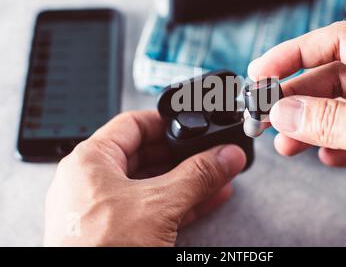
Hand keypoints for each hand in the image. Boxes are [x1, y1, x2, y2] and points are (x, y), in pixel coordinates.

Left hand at [44, 111, 245, 245]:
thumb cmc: (99, 252)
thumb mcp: (158, 205)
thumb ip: (197, 176)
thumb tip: (225, 156)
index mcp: (90, 162)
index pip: (132, 125)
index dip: (164, 121)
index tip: (191, 124)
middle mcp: (94, 182)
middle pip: (147, 155)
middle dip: (184, 156)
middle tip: (212, 153)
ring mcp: (106, 209)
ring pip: (154, 184)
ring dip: (189, 180)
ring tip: (218, 175)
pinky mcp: (119, 232)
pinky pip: (154, 208)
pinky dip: (182, 202)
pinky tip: (209, 198)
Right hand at [248, 21, 345, 224]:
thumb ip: (332, 123)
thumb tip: (285, 112)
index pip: (338, 42)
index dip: (294, 53)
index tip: (263, 71)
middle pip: (334, 79)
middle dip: (297, 98)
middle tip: (266, 115)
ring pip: (343, 111)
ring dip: (311, 126)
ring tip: (286, 143)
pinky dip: (336, 146)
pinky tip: (325, 156)